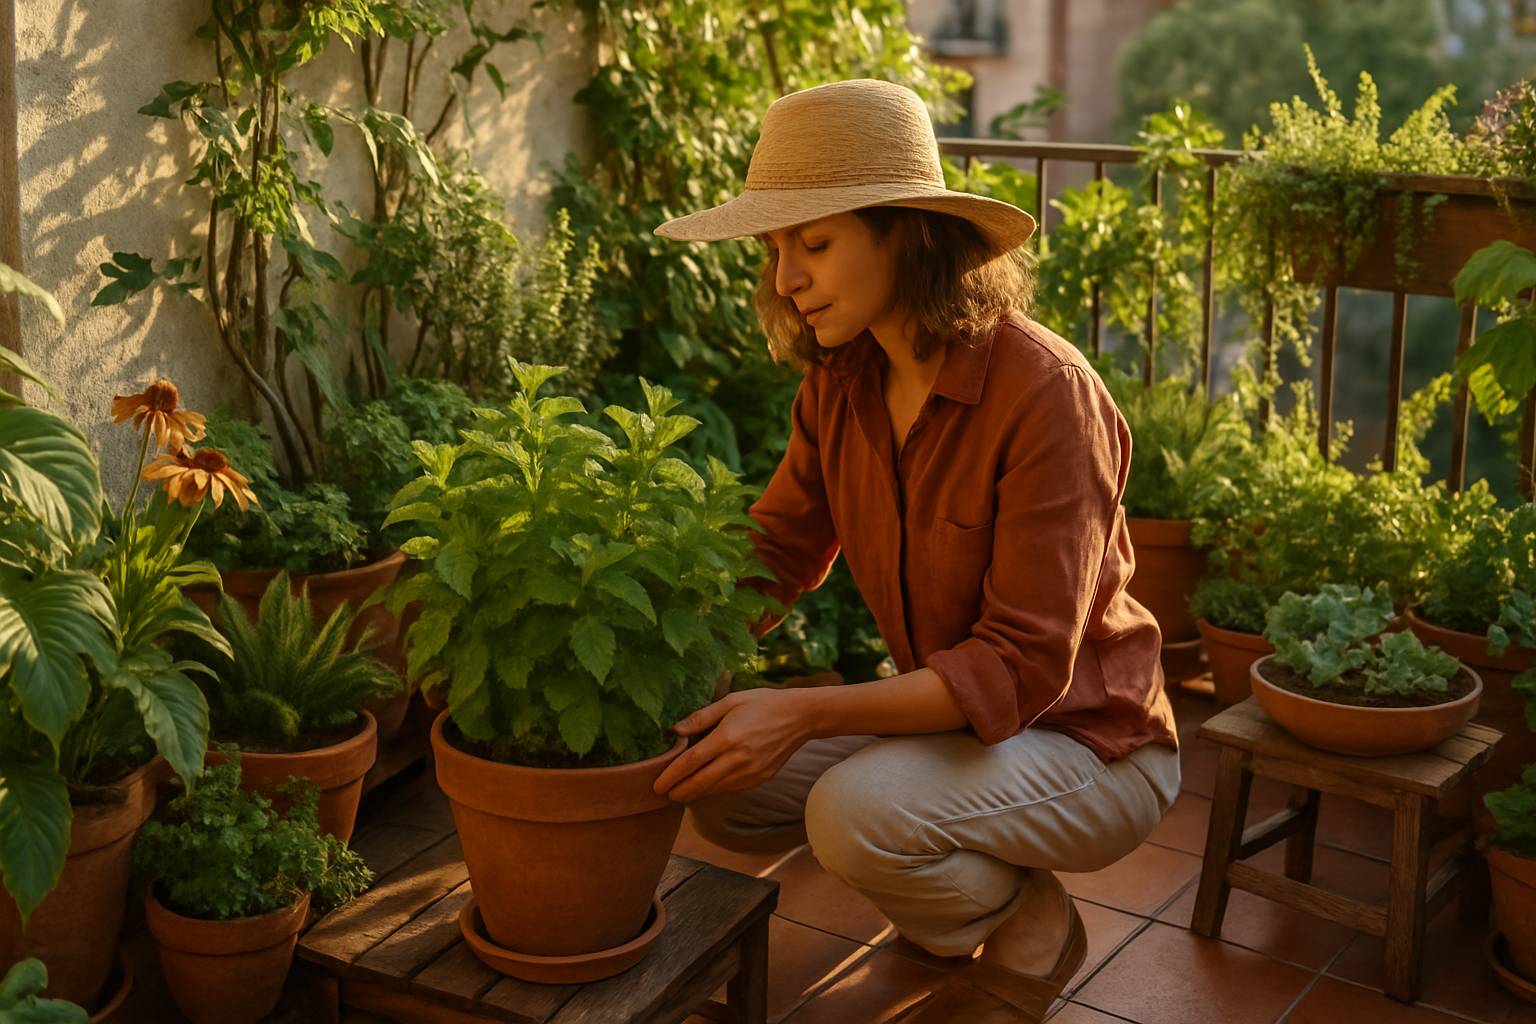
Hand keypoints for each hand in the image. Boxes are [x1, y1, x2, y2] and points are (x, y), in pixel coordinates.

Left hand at [652, 688, 810, 803]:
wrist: (800, 717)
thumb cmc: (762, 703)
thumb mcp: (730, 701)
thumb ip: (700, 717)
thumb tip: (674, 731)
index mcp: (728, 737)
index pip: (691, 762)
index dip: (671, 776)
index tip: (657, 785)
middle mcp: (739, 758)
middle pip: (700, 783)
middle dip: (679, 792)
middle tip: (663, 794)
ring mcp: (751, 772)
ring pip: (715, 790)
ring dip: (695, 793)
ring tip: (679, 791)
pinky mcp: (760, 779)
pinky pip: (730, 789)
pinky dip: (714, 789)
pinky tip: (705, 786)